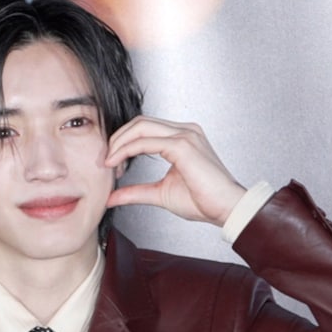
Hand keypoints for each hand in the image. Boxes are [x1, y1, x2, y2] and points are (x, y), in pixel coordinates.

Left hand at [104, 116, 246, 226]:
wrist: (226, 209)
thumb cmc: (203, 201)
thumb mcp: (160, 194)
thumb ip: (136, 192)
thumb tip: (111, 197)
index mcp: (182, 138)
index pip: (144, 128)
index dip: (123, 142)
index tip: (111, 162)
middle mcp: (185, 131)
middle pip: (140, 122)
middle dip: (117, 138)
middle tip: (105, 159)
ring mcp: (185, 135)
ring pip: (140, 127)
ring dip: (119, 142)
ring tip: (109, 161)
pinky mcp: (183, 145)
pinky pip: (146, 142)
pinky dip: (128, 150)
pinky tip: (118, 163)